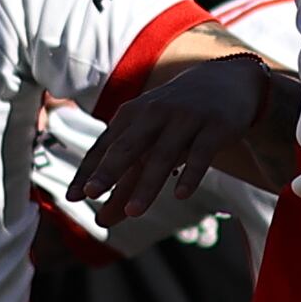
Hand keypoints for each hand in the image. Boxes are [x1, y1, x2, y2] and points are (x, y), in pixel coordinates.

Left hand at [69, 52, 294, 232]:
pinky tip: (180, 195)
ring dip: (147, 184)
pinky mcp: (215, 126)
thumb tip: (101, 220)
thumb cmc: (178, 117)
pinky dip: (191, 174)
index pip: (105, 146)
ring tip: (133, 213)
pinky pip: (201, 153)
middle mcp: (155, 114)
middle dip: (109, 170)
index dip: (88, 172)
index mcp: (132, 115)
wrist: (229, 81)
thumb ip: (128, 181)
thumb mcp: (151, 142)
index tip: (71, 198)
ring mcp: (186, 118)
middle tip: (90, 194)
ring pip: (163, 154)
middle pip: (128, 146)